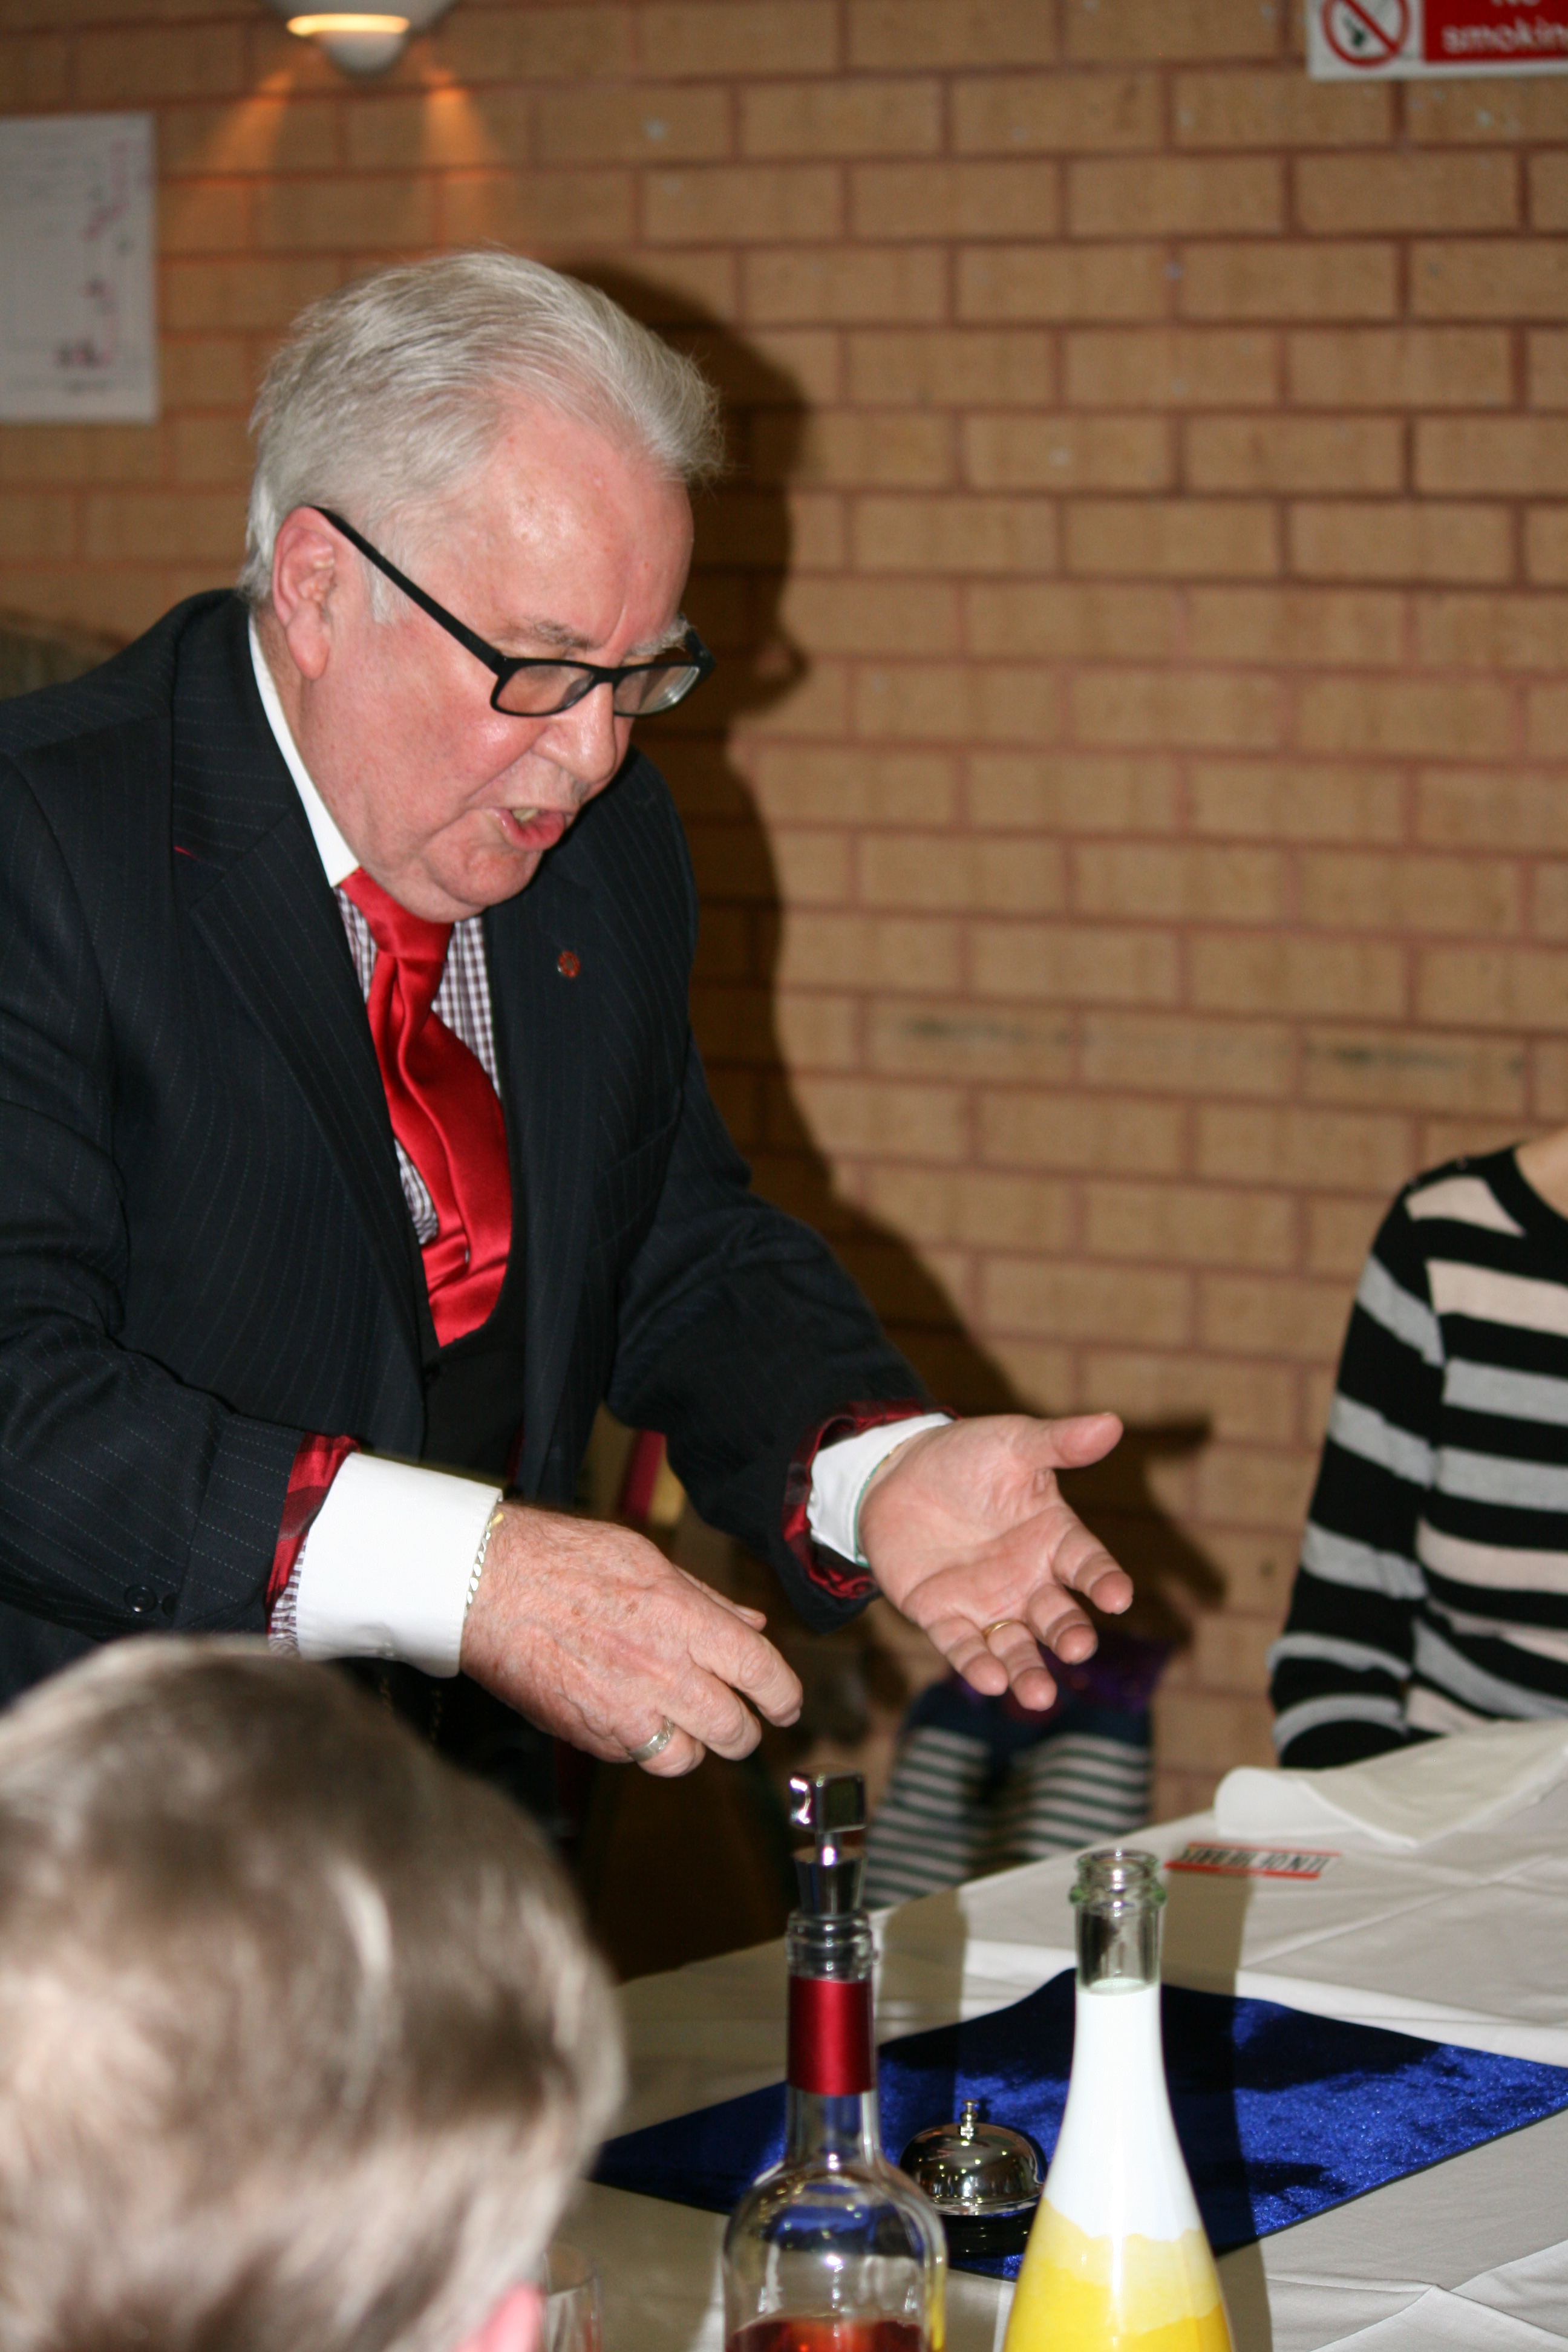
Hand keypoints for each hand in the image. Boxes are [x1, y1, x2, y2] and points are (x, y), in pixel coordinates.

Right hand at [460, 1503, 801, 1775]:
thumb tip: (751, 1624)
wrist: (487, 1585)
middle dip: (745, 1730)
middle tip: (741, 1721)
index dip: (784, 1695)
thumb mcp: (647, 1560)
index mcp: (682, 1621)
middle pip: (734, 1730)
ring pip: (686, 1758)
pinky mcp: (588, 1735)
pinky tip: (630, 1713)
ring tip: (684, 1723)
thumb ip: (706, 1600)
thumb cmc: (563, 1560)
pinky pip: (633, 1757)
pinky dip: (641, 1745)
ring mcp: (622, 1711)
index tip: (787, 1703)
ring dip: (693, 1745)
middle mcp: (659, 1672)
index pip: (760, 1673)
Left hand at [857, 1413, 1131, 1711]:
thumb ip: (1059, 1442)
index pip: (1087, 1564)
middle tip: (1080, 1648)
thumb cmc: (967, 1456)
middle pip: (1056, 1615)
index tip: (1118, 1596)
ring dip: (1028, 1670)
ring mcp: (987, 1602)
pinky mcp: (943, 1616)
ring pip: (1015, 1645)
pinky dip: (975, 1664)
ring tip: (1038, 1694)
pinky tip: (989, 1680)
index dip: (1104, 1580)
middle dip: (1069, 1633)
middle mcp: (1028, 1579)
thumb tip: (1112, 1422)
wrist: (896, 1472)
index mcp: (1054, 1537)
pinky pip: (961, 1646)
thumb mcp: (1013, 1442)